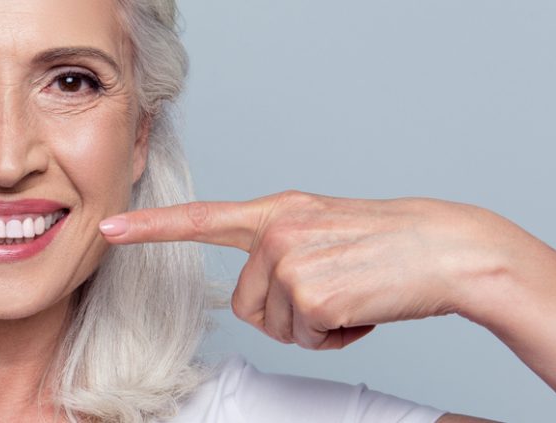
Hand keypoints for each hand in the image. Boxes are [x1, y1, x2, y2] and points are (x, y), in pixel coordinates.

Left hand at [99, 190, 522, 349]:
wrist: (448, 249)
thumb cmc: (390, 246)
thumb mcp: (325, 229)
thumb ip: (282, 246)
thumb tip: (257, 291)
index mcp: (278, 211)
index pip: (202, 219)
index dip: (151, 229)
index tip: (108, 230)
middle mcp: (276, 230)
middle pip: (245, 305)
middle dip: (287, 315)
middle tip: (335, 293)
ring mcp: (289, 259)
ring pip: (274, 326)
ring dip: (313, 326)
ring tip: (352, 295)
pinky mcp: (309, 292)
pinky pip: (305, 338)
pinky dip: (336, 336)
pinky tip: (362, 308)